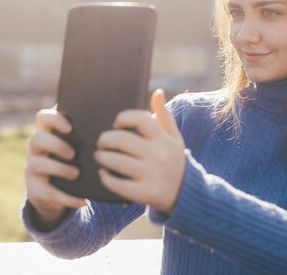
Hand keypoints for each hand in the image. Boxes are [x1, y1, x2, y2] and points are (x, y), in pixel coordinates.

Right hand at [25, 108, 87, 229]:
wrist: (56, 194)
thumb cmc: (74, 163)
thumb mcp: (78, 149)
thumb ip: (88, 137)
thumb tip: (117, 130)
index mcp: (48, 134)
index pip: (42, 117)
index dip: (54, 119)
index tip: (71, 128)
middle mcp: (36, 150)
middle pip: (36, 139)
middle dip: (56, 145)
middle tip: (74, 154)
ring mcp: (32, 170)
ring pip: (37, 164)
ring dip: (59, 169)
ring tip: (77, 174)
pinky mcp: (35, 191)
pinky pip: (48, 193)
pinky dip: (67, 198)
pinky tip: (83, 200)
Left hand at [94, 89, 185, 213]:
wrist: (187, 192)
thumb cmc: (174, 159)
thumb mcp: (174, 137)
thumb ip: (164, 115)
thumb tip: (157, 92)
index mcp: (164, 138)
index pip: (140, 119)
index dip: (123, 118)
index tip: (116, 124)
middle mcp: (159, 155)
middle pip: (122, 140)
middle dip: (105, 139)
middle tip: (101, 142)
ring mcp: (153, 175)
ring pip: (117, 162)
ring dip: (102, 157)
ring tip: (99, 156)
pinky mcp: (147, 193)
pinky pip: (119, 184)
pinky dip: (106, 178)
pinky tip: (103, 174)